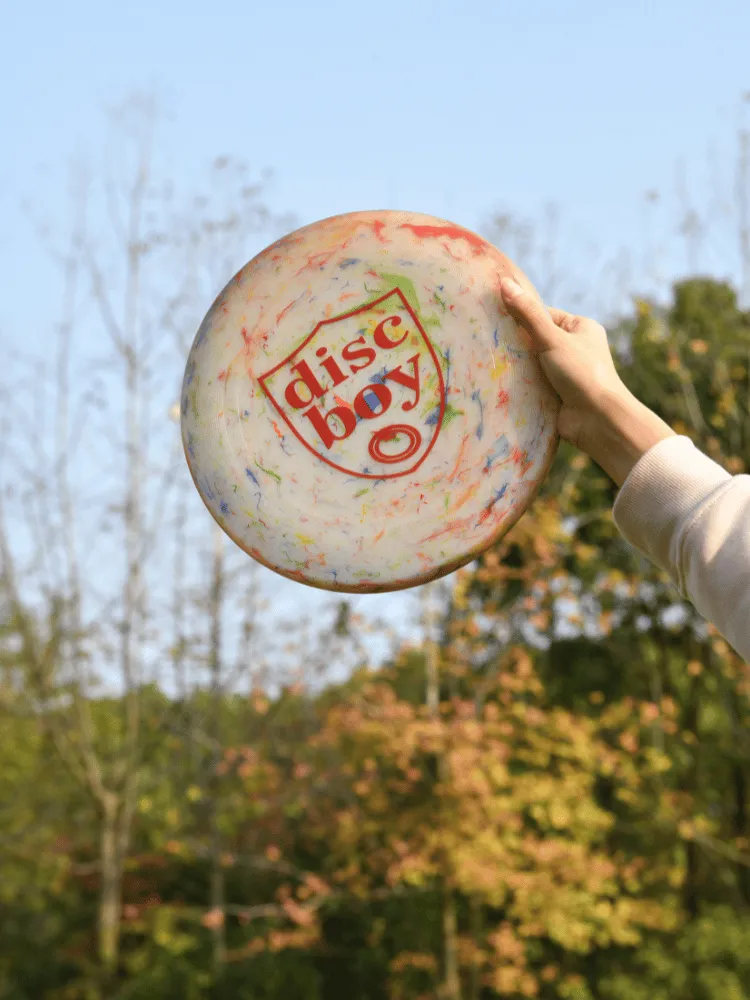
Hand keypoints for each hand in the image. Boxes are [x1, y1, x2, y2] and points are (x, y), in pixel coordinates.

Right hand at [499, 277, 627, 454]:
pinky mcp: (557, 394)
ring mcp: (566, 373)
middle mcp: (576, 348)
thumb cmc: (582, 373)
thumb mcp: (552, 338)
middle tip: (489, 340)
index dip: (522, 315)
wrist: (599, 420)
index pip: (545, 315)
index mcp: (581, 328)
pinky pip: (533, 383)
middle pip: (537, 339)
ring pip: (533, 363)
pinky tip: (500, 382)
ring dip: (517, 365)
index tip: (496, 317)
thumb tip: (504, 283)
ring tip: (490, 361)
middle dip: (517, 342)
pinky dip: (520, 384)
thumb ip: (528, 314)